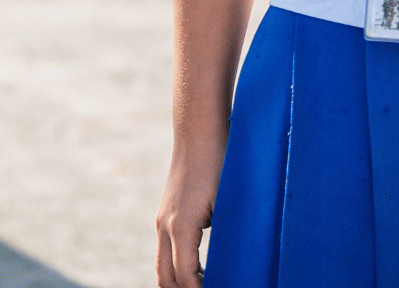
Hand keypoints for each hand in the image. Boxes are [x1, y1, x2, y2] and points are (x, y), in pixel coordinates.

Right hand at [155, 138, 223, 287]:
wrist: (198, 130)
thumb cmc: (219, 159)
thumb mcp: (228, 197)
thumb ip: (227, 231)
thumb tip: (233, 258)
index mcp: (181, 227)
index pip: (186, 277)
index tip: (221, 287)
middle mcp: (165, 226)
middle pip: (166, 278)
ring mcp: (162, 220)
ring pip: (162, 265)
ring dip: (179, 280)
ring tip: (204, 283)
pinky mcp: (165, 213)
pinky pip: (165, 249)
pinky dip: (178, 264)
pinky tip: (200, 265)